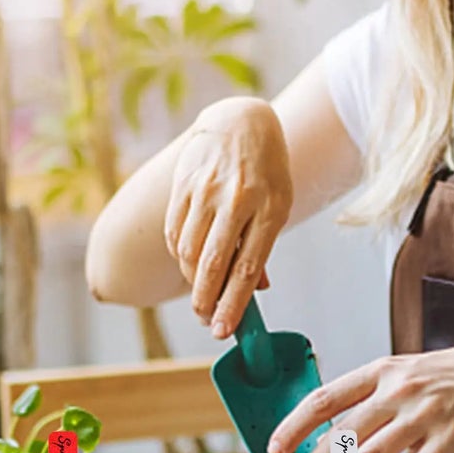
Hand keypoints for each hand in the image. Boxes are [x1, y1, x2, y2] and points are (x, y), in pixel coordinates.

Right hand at [165, 98, 290, 338]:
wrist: (239, 121)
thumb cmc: (265, 172)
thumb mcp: (279, 204)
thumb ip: (262, 246)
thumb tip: (256, 290)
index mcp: (269, 207)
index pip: (248, 266)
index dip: (234, 303)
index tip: (224, 331)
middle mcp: (236, 199)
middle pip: (214, 264)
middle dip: (206, 301)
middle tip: (206, 321)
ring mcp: (206, 191)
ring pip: (189, 252)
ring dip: (192, 282)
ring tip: (201, 295)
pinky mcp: (183, 186)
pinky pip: (175, 234)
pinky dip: (181, 257)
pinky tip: (189, 265)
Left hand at [265, 346, 453, 452]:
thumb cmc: (447, 379)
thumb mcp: (402, 374)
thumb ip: (368, 399)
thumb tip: (327, 435)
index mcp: (379, 373)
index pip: (324, 399)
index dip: (296, 425)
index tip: (275, 449)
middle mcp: (398, 390)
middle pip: (344, 432)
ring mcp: (425, 414)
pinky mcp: (451, 438)